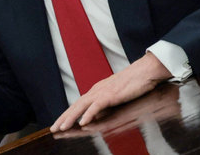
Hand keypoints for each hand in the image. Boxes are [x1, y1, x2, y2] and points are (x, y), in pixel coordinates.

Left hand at [53, 83, 180, 138]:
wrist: (145, 71)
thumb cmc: (133, 82)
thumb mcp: (116, 95)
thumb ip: (105, 104)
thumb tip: (95, 115)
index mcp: (96, 91)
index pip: (78, 104)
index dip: (68, 114)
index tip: (59, 124)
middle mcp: (96, 91)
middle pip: (75, 106)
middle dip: (63, 118)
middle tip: (53, 129)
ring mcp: (102, 92)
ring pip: (82, 106)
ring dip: (71, 117)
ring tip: (62, 127)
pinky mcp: (111, 95)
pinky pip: (97, 106)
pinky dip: (88, 114)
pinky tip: (82, 122)